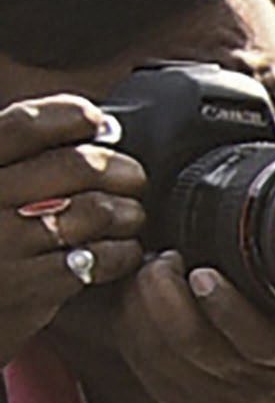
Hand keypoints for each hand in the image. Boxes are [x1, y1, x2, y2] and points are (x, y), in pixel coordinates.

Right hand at [0, 96, 146, 361]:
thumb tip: (96, 123)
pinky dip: (123, 252)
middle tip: (133, 178)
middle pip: (76, 165)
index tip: (95, 121)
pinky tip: (119, 251)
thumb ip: (20, 157)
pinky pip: (100, 258)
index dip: (69, 116)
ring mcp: (5, 244)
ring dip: (129, 212)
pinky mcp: (30, 286)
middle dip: (121, 169)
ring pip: (96, 210)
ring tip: (129, 216)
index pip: (24, 125)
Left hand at [108, 252, 274, 402]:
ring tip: (148, 274)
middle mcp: (253, 388)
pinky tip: (134, 302)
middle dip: (165, 293)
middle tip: (164, 260)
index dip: (224, 303)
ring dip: (140, 305)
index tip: (203, 272)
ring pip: (158, 351)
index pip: (258, 339)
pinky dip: (130, 327)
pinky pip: (141, 362)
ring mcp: (212, 401)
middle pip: (193, 341)